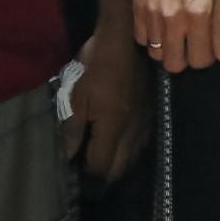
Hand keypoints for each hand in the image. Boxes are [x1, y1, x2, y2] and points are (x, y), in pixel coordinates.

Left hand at [63, 23, 149, 180]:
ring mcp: (145, 123)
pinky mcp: (150, 114)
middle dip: (104, 178)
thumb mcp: (76, 95)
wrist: (126, 38)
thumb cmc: (96, 65)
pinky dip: (128, 154)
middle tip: (87, 177)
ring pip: (133, 160)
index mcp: (113, 128)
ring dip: (117, 168)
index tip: (77, 182)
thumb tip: (68, 157)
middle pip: (120, 170)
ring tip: (101, 164)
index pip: (102, 168)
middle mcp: (133, 132)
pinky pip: (141, 146)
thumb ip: (72, 129)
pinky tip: (118, 148)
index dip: (89, 180)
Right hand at [135, 0, 219, 72]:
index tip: (206, 46)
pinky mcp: (135, 6)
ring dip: (167, 47)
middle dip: (185, 58)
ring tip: (173, 30)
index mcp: (200, 13)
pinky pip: (140, 39)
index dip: (206, 57)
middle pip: (174, 65)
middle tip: (189, 42)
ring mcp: (151, 13)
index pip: (200, 60)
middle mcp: (173, 18)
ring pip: (156, 54)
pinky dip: (151, 37)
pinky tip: (159, 22)